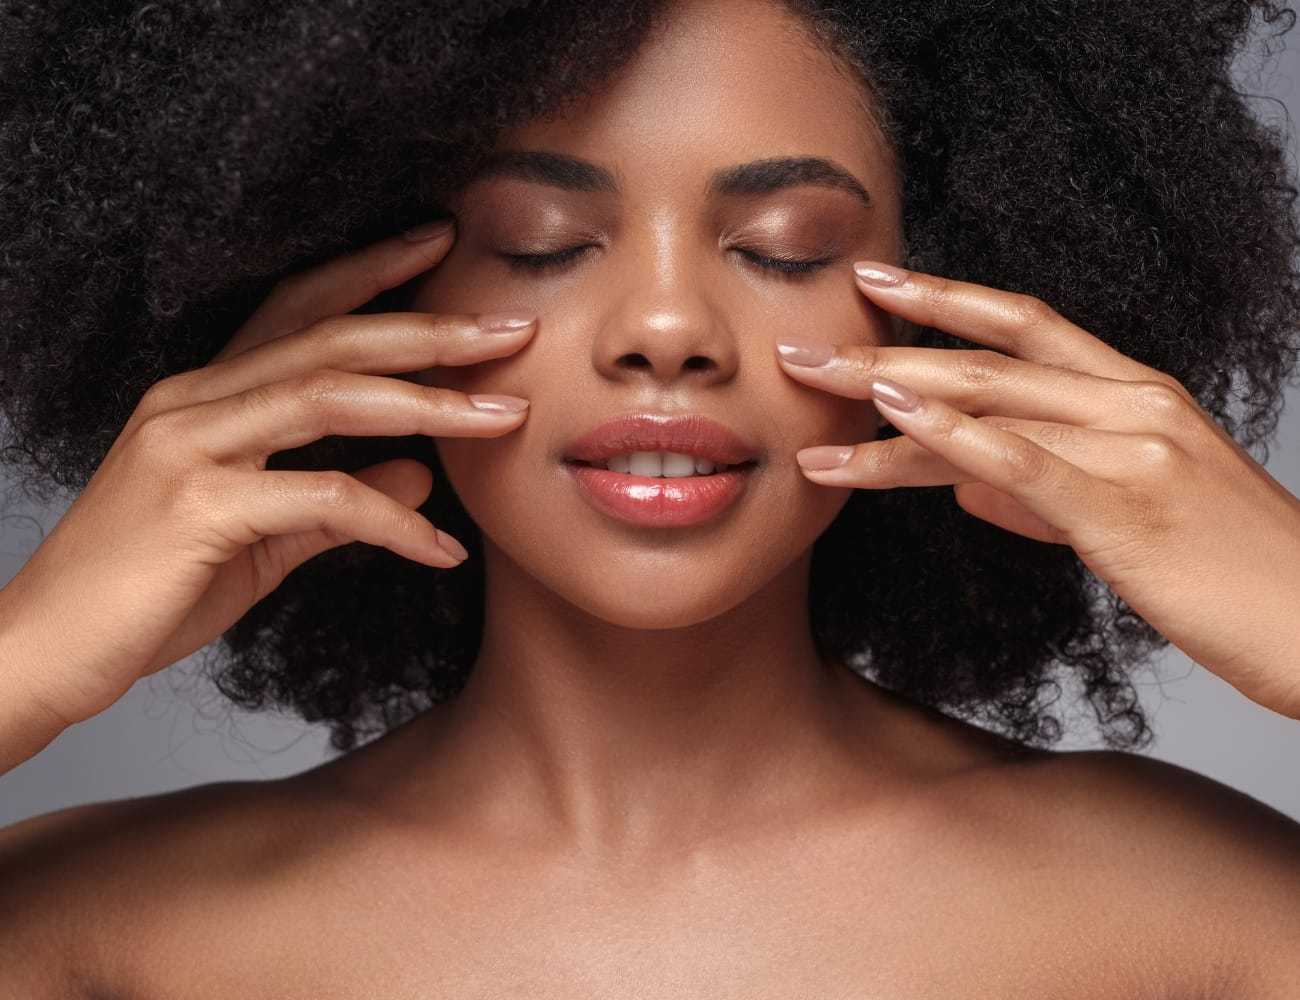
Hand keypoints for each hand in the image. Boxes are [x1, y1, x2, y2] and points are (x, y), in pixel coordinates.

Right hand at [2, 220, 535, 730]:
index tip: (443, 245)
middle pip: (331, 339)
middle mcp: (194, 401)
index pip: (299, 310)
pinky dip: (394, 521)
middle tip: (512, 326)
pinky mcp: (197, 506)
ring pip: (330, 397)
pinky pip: (323, 500)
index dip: (372, 272)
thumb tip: (419, 471)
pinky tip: (443, 550)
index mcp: (206, 396)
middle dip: (429, 329)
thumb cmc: (151, 591)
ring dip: (430, 404)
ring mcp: (190, 446)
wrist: (47, 653)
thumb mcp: (264, 538)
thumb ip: (338, 502)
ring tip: (506, 415)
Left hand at [775, 260, 1299, 718]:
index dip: (943, 297)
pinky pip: (1021, 457)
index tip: (874, 280)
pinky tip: (890, 415)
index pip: (1025, 325)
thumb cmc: (1230, 577)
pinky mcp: (1125, 503)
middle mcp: (1133, 402)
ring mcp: (1132, 445)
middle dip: (883, 348)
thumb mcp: (1136, 519)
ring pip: (987, 401)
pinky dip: (949, 431)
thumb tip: (967, 489)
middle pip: (984, 356)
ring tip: (807, 390)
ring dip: (885, 394)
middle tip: (798, 347)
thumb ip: (1046, 495)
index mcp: (1138, 396)